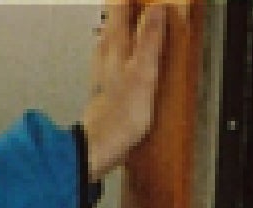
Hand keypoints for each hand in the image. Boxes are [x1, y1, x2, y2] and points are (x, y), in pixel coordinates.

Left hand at [79, 1, 180, 180]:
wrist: (96, 149)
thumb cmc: (118, 117)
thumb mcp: (143, 73)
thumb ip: (149, 39)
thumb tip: (156, 10)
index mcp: (115, 46)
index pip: (120, 7)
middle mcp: (104, 56)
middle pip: (112, 23)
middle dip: (123, 11)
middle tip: (132, 5)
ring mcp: (99, 74)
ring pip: (107, 42)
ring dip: (118, 31)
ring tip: (127, 26)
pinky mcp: (100, 92)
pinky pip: (108, 63)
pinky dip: (116, 55)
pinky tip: (120, 63)